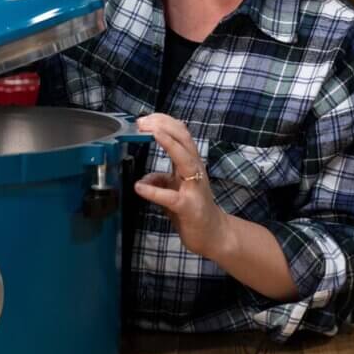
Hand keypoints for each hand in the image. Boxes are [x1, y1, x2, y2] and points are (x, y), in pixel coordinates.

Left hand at [134, 113, 227, 259]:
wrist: (213, 235)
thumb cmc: (193, 209)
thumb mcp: (173, 191)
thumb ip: (160, 181)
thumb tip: (142, 180)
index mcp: (190, 163)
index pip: (180, 133)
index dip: (163, 121)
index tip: (144, 118)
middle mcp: (195, 170)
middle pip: (184, 138)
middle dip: (164, 126)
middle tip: (142, 122)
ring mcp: (194, 187)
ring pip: (185, 158)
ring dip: (168, 143)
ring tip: (151, 134)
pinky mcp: (188, 207)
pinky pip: (171, 196)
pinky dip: (154, 191)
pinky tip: (140, 188)